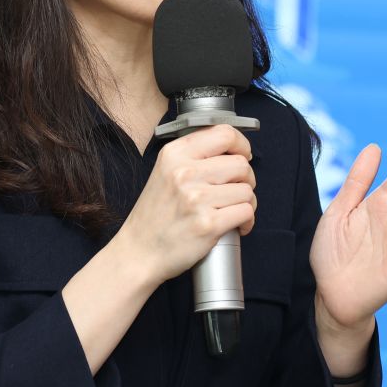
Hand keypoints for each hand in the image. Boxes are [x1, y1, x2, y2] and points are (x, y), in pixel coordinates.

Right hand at [112, 123, 255, 284]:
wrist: (139, 252)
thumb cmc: (154, 216)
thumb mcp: (164, 172)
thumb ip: (193, 157)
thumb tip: (233, 151)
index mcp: (174, 154)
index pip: (224, 134)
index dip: (242, 145)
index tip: (243, 155)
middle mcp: (184, 173)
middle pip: (241, 164)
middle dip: (246, 179)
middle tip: (235, 191)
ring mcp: (196, 199)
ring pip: (246, 190)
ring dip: (247, 202)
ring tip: (232, 210)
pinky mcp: (208, 225)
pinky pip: (246, 212)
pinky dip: (247, 221)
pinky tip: (237, 225)